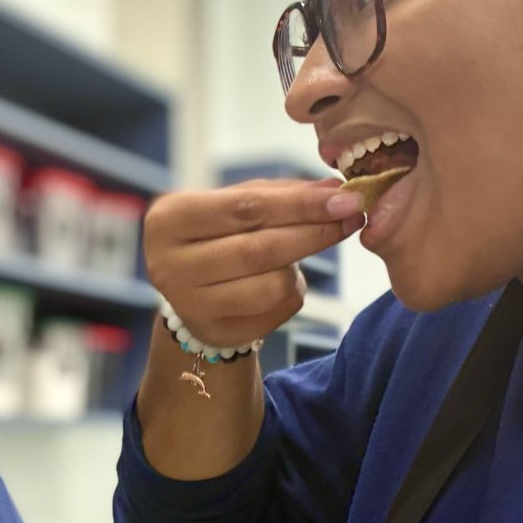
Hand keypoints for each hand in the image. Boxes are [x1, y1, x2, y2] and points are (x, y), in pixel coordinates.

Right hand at [144, 178, 363, 346]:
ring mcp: (190, 306)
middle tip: (352, 216)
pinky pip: (277, 311)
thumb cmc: (217, 232)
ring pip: (272, 285)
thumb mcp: (237, 202)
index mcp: (169, 220)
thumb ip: (283, 193)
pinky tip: (284, 277)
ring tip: (303, 248)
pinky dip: (294, 290)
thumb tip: (336, 189)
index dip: (300, 204)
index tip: (345, 196)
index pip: (246, 208)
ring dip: (301, 265)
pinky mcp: (216, 333)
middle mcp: (169, 266)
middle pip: (260, 249)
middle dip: (314, 231)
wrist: (190, 287)